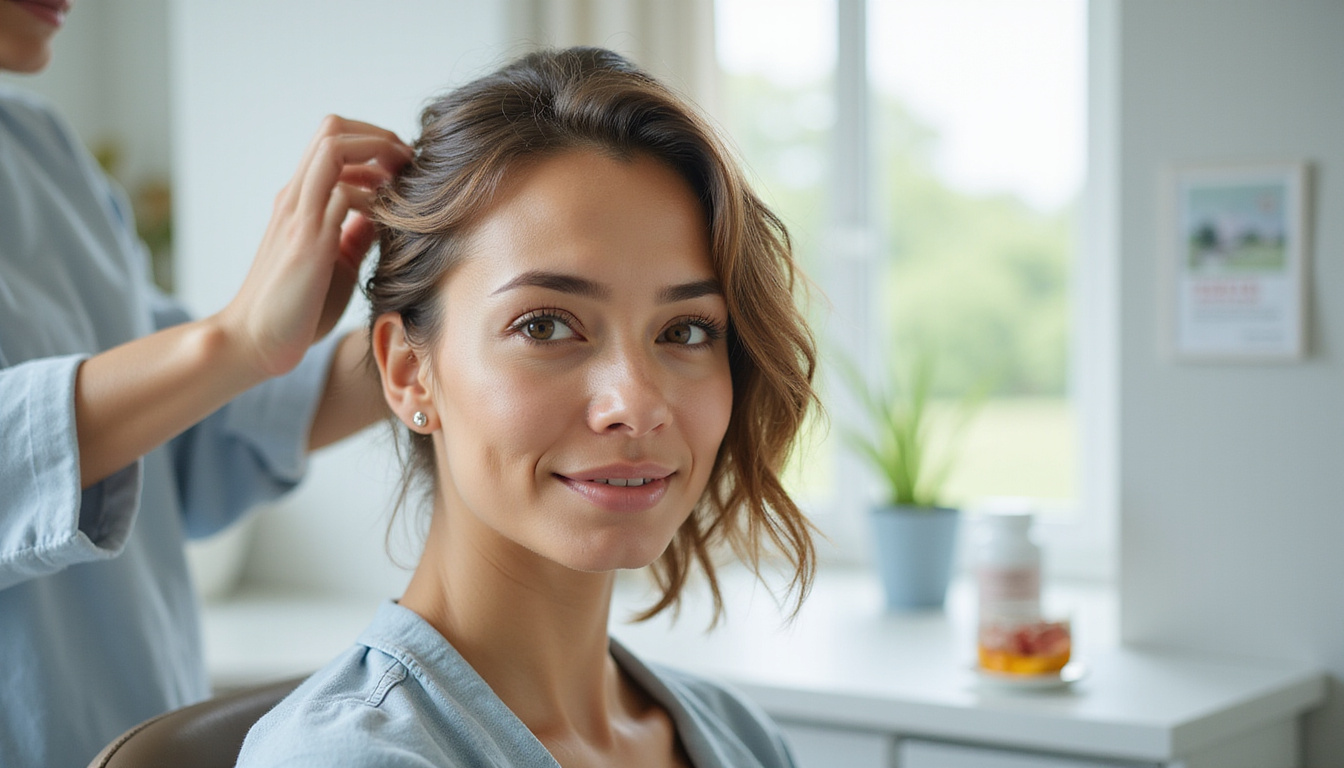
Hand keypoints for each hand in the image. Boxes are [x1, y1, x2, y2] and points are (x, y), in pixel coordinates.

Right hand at [213, 115, 412, 376]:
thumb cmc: (298, 307)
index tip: (403, 167)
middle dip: (379, 136)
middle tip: (408, 164)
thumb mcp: (337, 261)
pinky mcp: (308, 241)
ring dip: (378, 152)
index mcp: (300, 200)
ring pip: (333, 148)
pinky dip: (373, 195)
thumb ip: (356, 233)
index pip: (334, 141)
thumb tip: (384, 214)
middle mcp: (296, 197)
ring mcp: (299, 215)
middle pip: (333, 128)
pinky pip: (342, 193)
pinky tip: (391, 217)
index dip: (373, 142)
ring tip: (405, 177)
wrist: (255, 341)